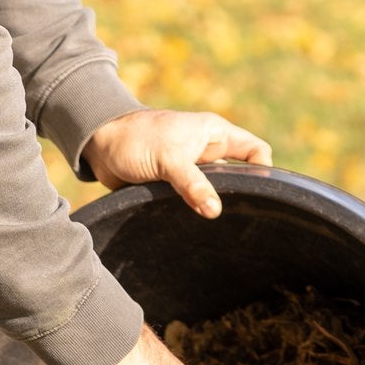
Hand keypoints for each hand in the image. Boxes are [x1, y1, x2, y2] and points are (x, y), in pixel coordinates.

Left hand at [83, 108, 271, 218]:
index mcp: (215, 134)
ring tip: (223, 231)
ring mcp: (193, 169)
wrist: (99, 145)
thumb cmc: (135, 139)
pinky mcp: (176, 186)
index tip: (263, 196)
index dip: (264, 170)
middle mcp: (208, 151)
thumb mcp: (168, 159)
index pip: (255, 150)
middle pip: (240, 175)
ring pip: (217, 192)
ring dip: (216, 206)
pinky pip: (195, 201)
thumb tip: (215, 211)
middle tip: (247, 222)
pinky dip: (197, 212)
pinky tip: (199, 230)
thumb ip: (192, 183)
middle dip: (242, 195)